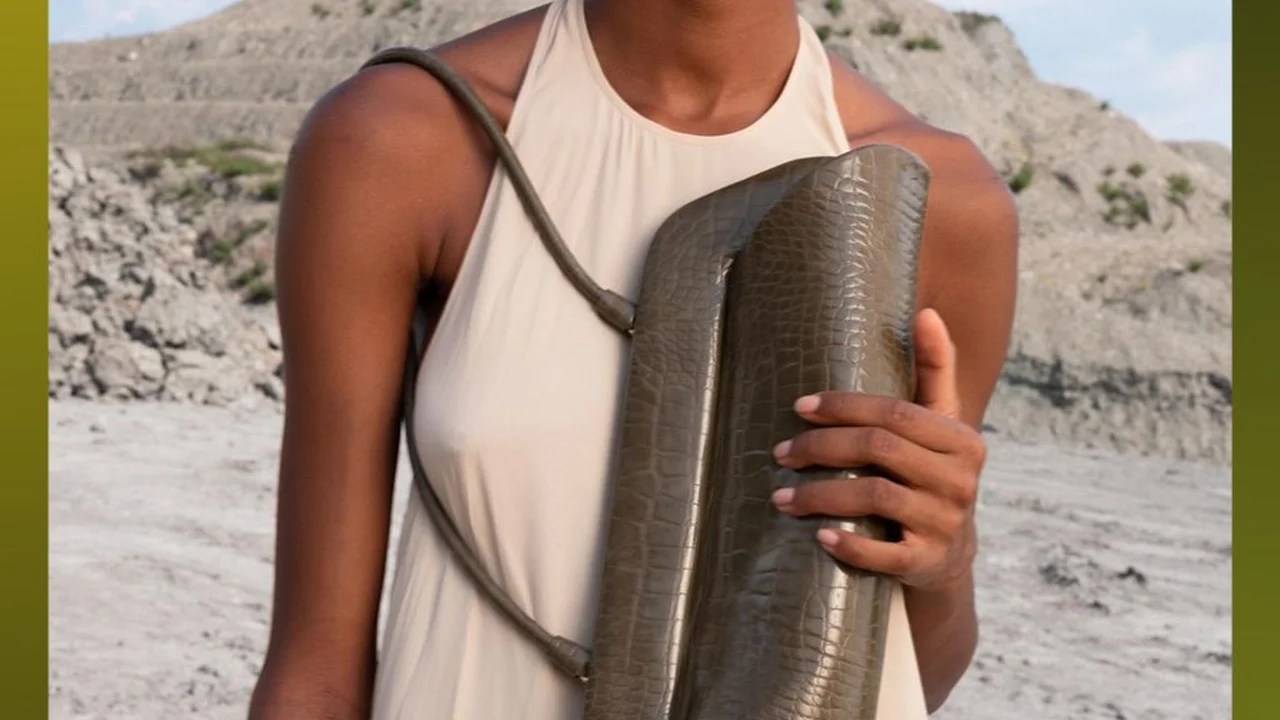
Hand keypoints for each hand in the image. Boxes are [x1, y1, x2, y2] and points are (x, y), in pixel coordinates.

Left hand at [769, 308, 984, 591]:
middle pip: (879, 449)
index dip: (843, 407)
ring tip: (781, 496)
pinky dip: (852, 545)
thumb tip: (925, 312)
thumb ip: (934, 370)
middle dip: (821, 448)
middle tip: (780, 452)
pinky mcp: (928, 562)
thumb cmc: (932, 474)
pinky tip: (819, 535)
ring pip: (876, 496)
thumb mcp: (941, 424)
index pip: (894, 413)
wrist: (950, 555)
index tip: (799, 407)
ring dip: (821, 495)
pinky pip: (887, 554)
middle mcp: (960, 479)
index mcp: (961, 439)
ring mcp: (946, 523)